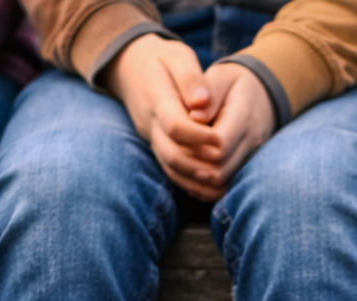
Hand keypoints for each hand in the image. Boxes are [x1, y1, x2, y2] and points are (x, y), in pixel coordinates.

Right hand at [102, 35, 219, 197]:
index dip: (198, 137)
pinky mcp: (156, 145)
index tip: (221, 141)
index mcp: (157, 97)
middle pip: (170, 152)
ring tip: (221, 185)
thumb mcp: (177, 56)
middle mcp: (150, 121)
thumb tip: (202, 103)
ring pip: (169, 165)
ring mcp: (151, 136)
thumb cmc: (163, 60)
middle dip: (197, 165)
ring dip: (194, 179)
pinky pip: (169, 169)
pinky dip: (188, 181)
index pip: (175, 124)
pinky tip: (210, 188)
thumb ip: (190, 78)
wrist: (133, 69)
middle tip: (223, 170)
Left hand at [175, 63, 277, 200]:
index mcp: (244, 116)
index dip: (195, 145)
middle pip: (219, 170)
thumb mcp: (221, 77)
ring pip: (221, 184)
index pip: (219, 144)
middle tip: (172, 152)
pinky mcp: (246, 168)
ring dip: (195, 179)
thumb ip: (207, 93)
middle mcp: (252, 142)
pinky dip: (205, 187)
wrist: (262, 96)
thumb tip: (193, 116)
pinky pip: (225, 187)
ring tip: (176, 164)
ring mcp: (251, 158)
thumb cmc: (234, 84)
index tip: (178, 135)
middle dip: (191, 165)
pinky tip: (190, 175)